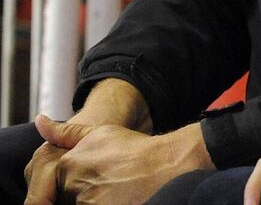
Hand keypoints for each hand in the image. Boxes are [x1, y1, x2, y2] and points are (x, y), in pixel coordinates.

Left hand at [24, 80, 153, 204]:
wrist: (162, 162)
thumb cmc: (132, 148)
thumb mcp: (98, 134)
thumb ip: (66, 133)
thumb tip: (40, 121)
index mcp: (67, 163)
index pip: (54, 184)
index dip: (71, 184)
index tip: (88, 180)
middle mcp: (72, 183)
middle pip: (65, 197)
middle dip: (80, 192)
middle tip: (107, 183)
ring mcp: (84, 200)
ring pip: (76, 204)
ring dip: (90, 199)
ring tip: (112, 190)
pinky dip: (101, 203)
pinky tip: (115, 196)